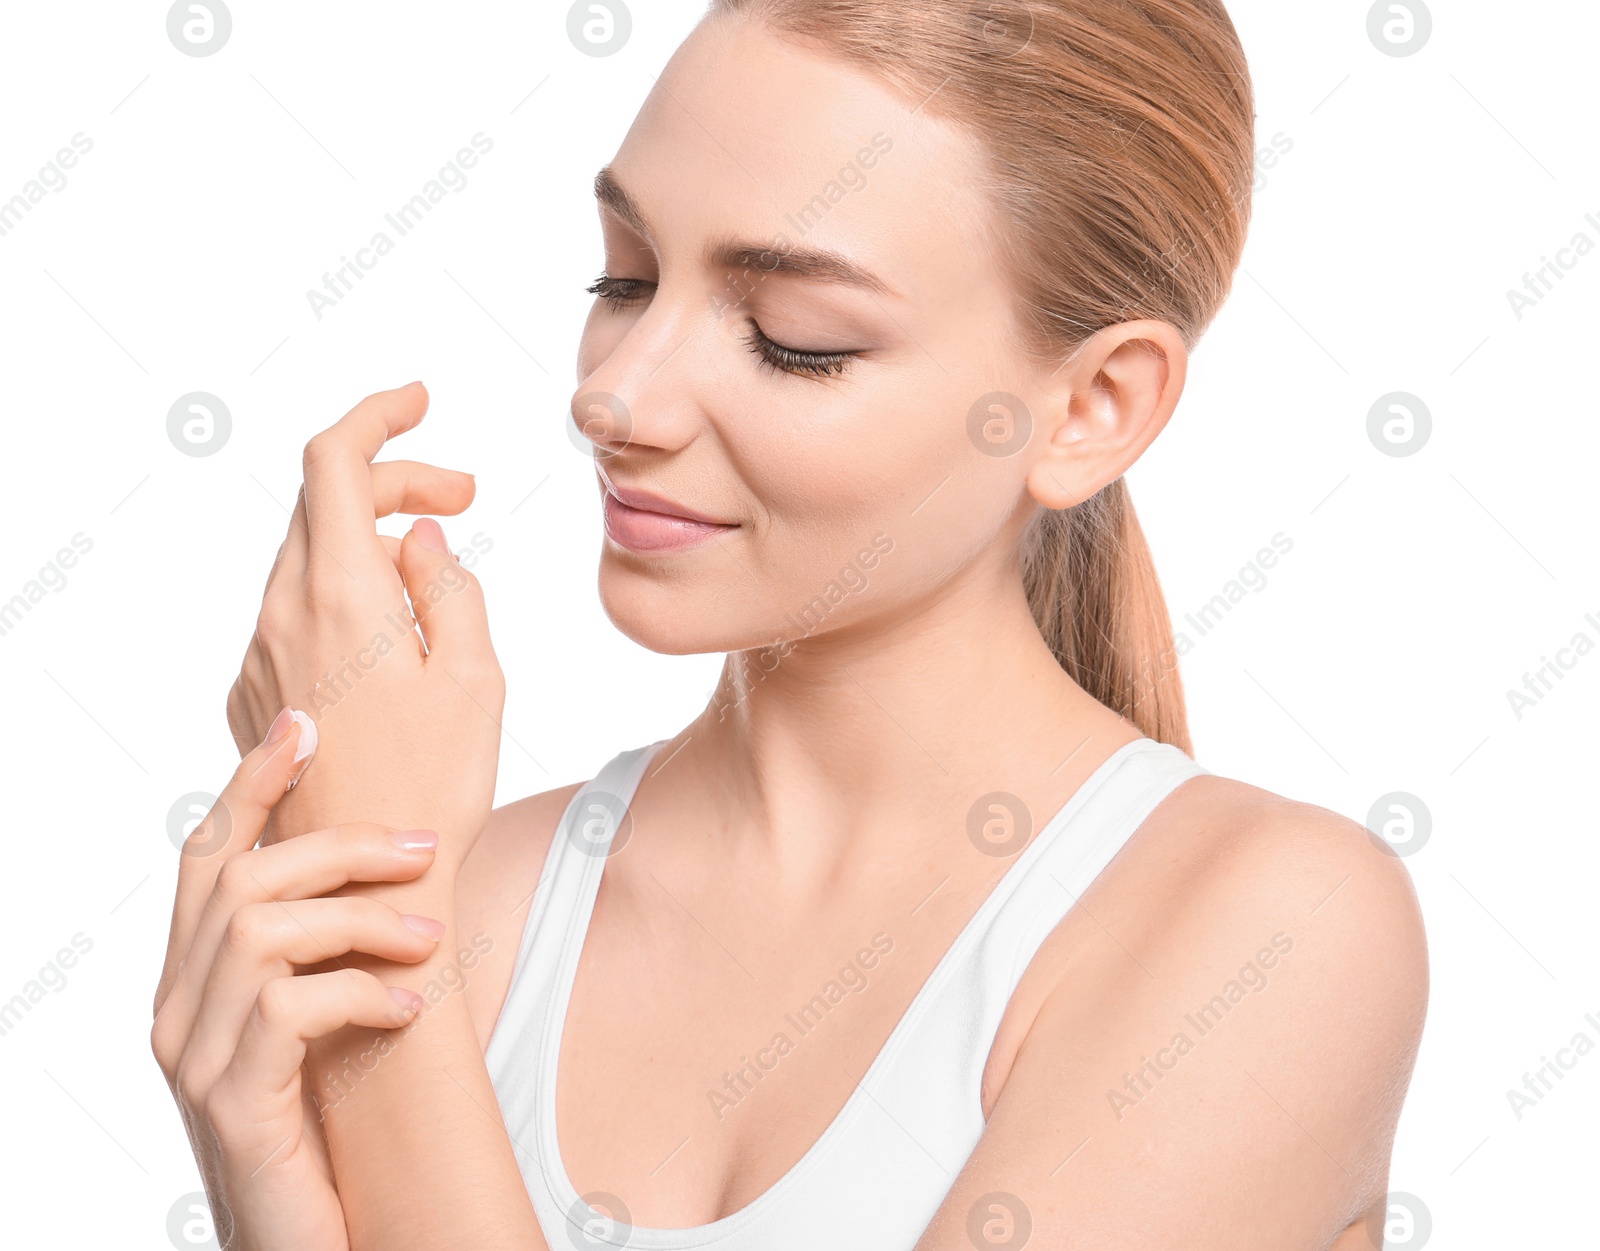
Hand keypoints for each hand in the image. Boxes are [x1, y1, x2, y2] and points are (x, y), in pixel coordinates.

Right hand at [151, 709, 446, 1250]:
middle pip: (241, 876)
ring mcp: (195, 1058)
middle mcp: (177, 1008)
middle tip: (424, 848)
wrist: (310, 1244)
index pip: (207, 854)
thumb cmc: (324, 1130)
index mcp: (194, 978)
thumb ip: (321, 955)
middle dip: (339, 846)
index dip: (252, 782)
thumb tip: (383, 867)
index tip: (303, 722)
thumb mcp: (317, 1026)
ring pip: (263, 930)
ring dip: (363, 921)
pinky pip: (291, 1008)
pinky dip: (361, 992)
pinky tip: (412, 1008)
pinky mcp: (233, 1106)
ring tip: (433, 941)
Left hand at [225, 382, 503, 864]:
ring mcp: (260, 658)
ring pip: (306, 557)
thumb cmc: (433, 788)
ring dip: (369, 538)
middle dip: (392, 481)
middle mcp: (282, 616)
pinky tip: (396, 632)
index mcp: (339, 596)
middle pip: (322, 504)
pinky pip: (295, 611)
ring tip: (436, 570)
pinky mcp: (256, 696)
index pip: (334, 462)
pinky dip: (345, 589)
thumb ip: (450, 587)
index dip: (377, 414)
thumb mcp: (476, 675)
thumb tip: (421, 540)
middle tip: (461, 502)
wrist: (361, 889)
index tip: (419, 400)